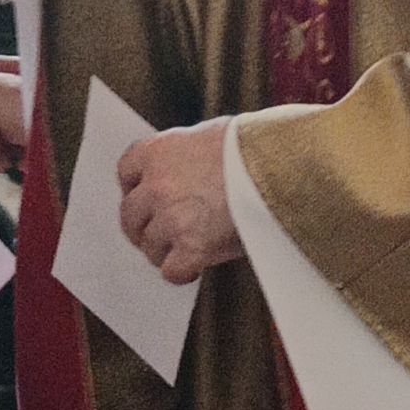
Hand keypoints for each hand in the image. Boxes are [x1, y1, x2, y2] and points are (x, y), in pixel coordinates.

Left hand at [117, 117, 244, 285]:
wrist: (283, 164)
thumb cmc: (255, 146)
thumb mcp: (212, 136)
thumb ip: (187, 157)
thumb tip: (186, 177)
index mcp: (159, 150)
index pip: (126, 171)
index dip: (135, 189)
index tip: (145, 200)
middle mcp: (157, 184)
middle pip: (130, 214)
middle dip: (142, 228)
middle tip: (158, 236)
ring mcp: (172, 216)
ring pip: (150, 246)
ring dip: (164, 252)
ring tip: (186, 251)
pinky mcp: (192, 246)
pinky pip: (171, 270)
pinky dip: (182, 273)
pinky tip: (196, 268)